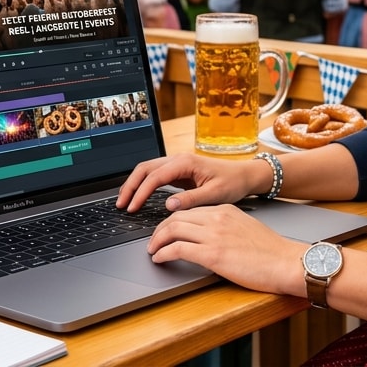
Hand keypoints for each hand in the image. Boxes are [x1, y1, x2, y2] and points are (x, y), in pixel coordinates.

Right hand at [115, 153, 263, 212]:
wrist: (245, 175)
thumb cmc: (233, 183)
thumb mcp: (215, 194)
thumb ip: (191, 200)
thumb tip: (169, 205)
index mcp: (186, 162)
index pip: (155, 177)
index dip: (140, 193)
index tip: (132, 208)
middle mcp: (179, 159)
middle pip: (145, 169)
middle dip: (130, 186)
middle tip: (121, 205)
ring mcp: (178, 164)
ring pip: (148, 170)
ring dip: (134, 184)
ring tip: (125, 202)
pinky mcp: (179, 172)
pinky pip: (155, 176)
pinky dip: (144, 185)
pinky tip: (139, 197)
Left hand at [147, 204, 307, 296]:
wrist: (287, 262)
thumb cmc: (272, 252)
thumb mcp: (246, 230)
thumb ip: (226, 229)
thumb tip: (211, 239)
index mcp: (226, 210)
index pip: (190, 209)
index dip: (173, 220)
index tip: (166, 230)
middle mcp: (217, 218)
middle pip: (176, 216)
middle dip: (160, 229)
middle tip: (153, 241)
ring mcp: (214, 235)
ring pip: (172, 229)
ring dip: (157, 240)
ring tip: (152, 250)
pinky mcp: (212, 254)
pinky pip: (177, 249)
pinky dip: (163, 253)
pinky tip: (159, 259)